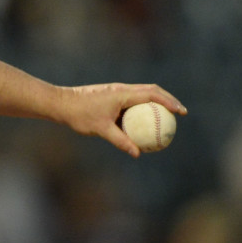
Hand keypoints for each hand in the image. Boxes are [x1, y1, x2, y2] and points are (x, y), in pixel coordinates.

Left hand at [61, 83, 186, 157]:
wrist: (60, 103)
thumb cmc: (79, 115)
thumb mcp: (100, 129)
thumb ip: (120, 141)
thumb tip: (137, 153)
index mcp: (122, 93)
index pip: (152, 94)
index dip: (169, 101)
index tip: (181, 112)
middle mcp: (121, 89)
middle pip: (151, 91)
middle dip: (168, 100)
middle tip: (180, 114)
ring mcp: (116, 92)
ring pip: (141, 94)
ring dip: (155, 103)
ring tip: (167, 119)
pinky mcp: (110, 96)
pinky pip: (132, 101)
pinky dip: (141, 109)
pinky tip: (143, 123)